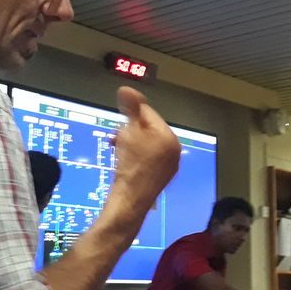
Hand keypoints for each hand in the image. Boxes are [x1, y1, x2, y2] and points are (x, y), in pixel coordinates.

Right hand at [112, 87, 180, 210]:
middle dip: (130, 130)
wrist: (130, 200)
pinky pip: (148, 158)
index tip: (118, 122)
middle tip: (116, 137)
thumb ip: (130, 109)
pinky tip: (125, 162)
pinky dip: (136, 156)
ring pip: (147, 144)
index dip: (130, 114)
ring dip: (131, 142)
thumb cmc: (131, 165)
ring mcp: (169, 166)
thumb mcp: (129, 132)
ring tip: (118, 149)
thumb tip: (126, 89)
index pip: (149, 114)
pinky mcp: (160, 177)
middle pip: (149, 129)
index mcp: (170, 137)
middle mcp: (174, 151)